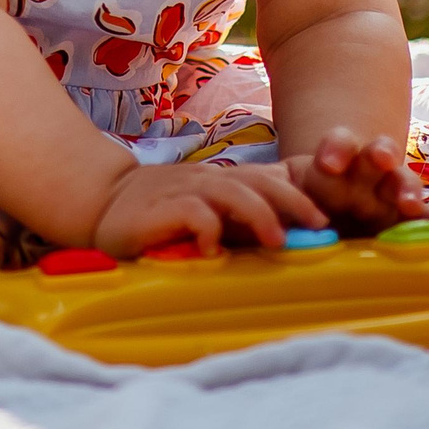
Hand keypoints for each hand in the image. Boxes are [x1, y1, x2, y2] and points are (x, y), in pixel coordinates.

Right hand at [89, 160, 326, 258]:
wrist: (103, 200)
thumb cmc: (162, 214)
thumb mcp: (205, 213)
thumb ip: (237, 222)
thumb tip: (287, 241)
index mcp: (224, 181)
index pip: (269, 179)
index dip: (299, 196)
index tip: (326, 223)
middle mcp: (209, 180)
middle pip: (260, 180)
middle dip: (293, 200)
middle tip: (318, 226)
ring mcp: (185, 190)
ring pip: (232, 190)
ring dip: (259, 213)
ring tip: (277, 239)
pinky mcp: (161, 207)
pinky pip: (191, 211)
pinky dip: (207, 227)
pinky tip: (214, 249)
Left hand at [280, 127, 428, 232]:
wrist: (321, 221)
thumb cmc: (299, 204)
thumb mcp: (284, 196)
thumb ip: (275, 200)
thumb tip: (255, 219)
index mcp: (334, 163)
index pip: (339, 144)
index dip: (336, 148)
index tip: (329, 164)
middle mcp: (365, 174)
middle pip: (376, 156)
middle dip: (378, 154)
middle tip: (379, 159)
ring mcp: (388, 196)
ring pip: (402, 182)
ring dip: (406, 189)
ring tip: (408, 203)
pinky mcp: (405, 221)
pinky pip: (424, 220)